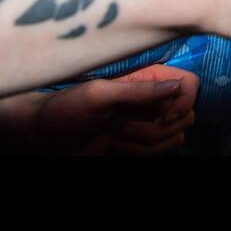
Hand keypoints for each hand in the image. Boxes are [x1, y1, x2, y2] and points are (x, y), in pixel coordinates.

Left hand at [0, 64, 197, 154]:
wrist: (43, 137)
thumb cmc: (64, 109)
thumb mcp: (99, 94)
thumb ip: (139, 89)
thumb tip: (177, 85)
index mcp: (145, 76)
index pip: (188, 83)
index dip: (183, 101)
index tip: (163, 114)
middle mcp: (150, 97)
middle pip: (186, 114)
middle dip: (159, 126)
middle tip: (125, 124)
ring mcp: (146, 121)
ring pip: (173, 136)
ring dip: (146, 142)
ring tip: (115, 134)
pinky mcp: (140, 143)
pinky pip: (159, 152)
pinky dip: (139, 153)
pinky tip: (115, 146)